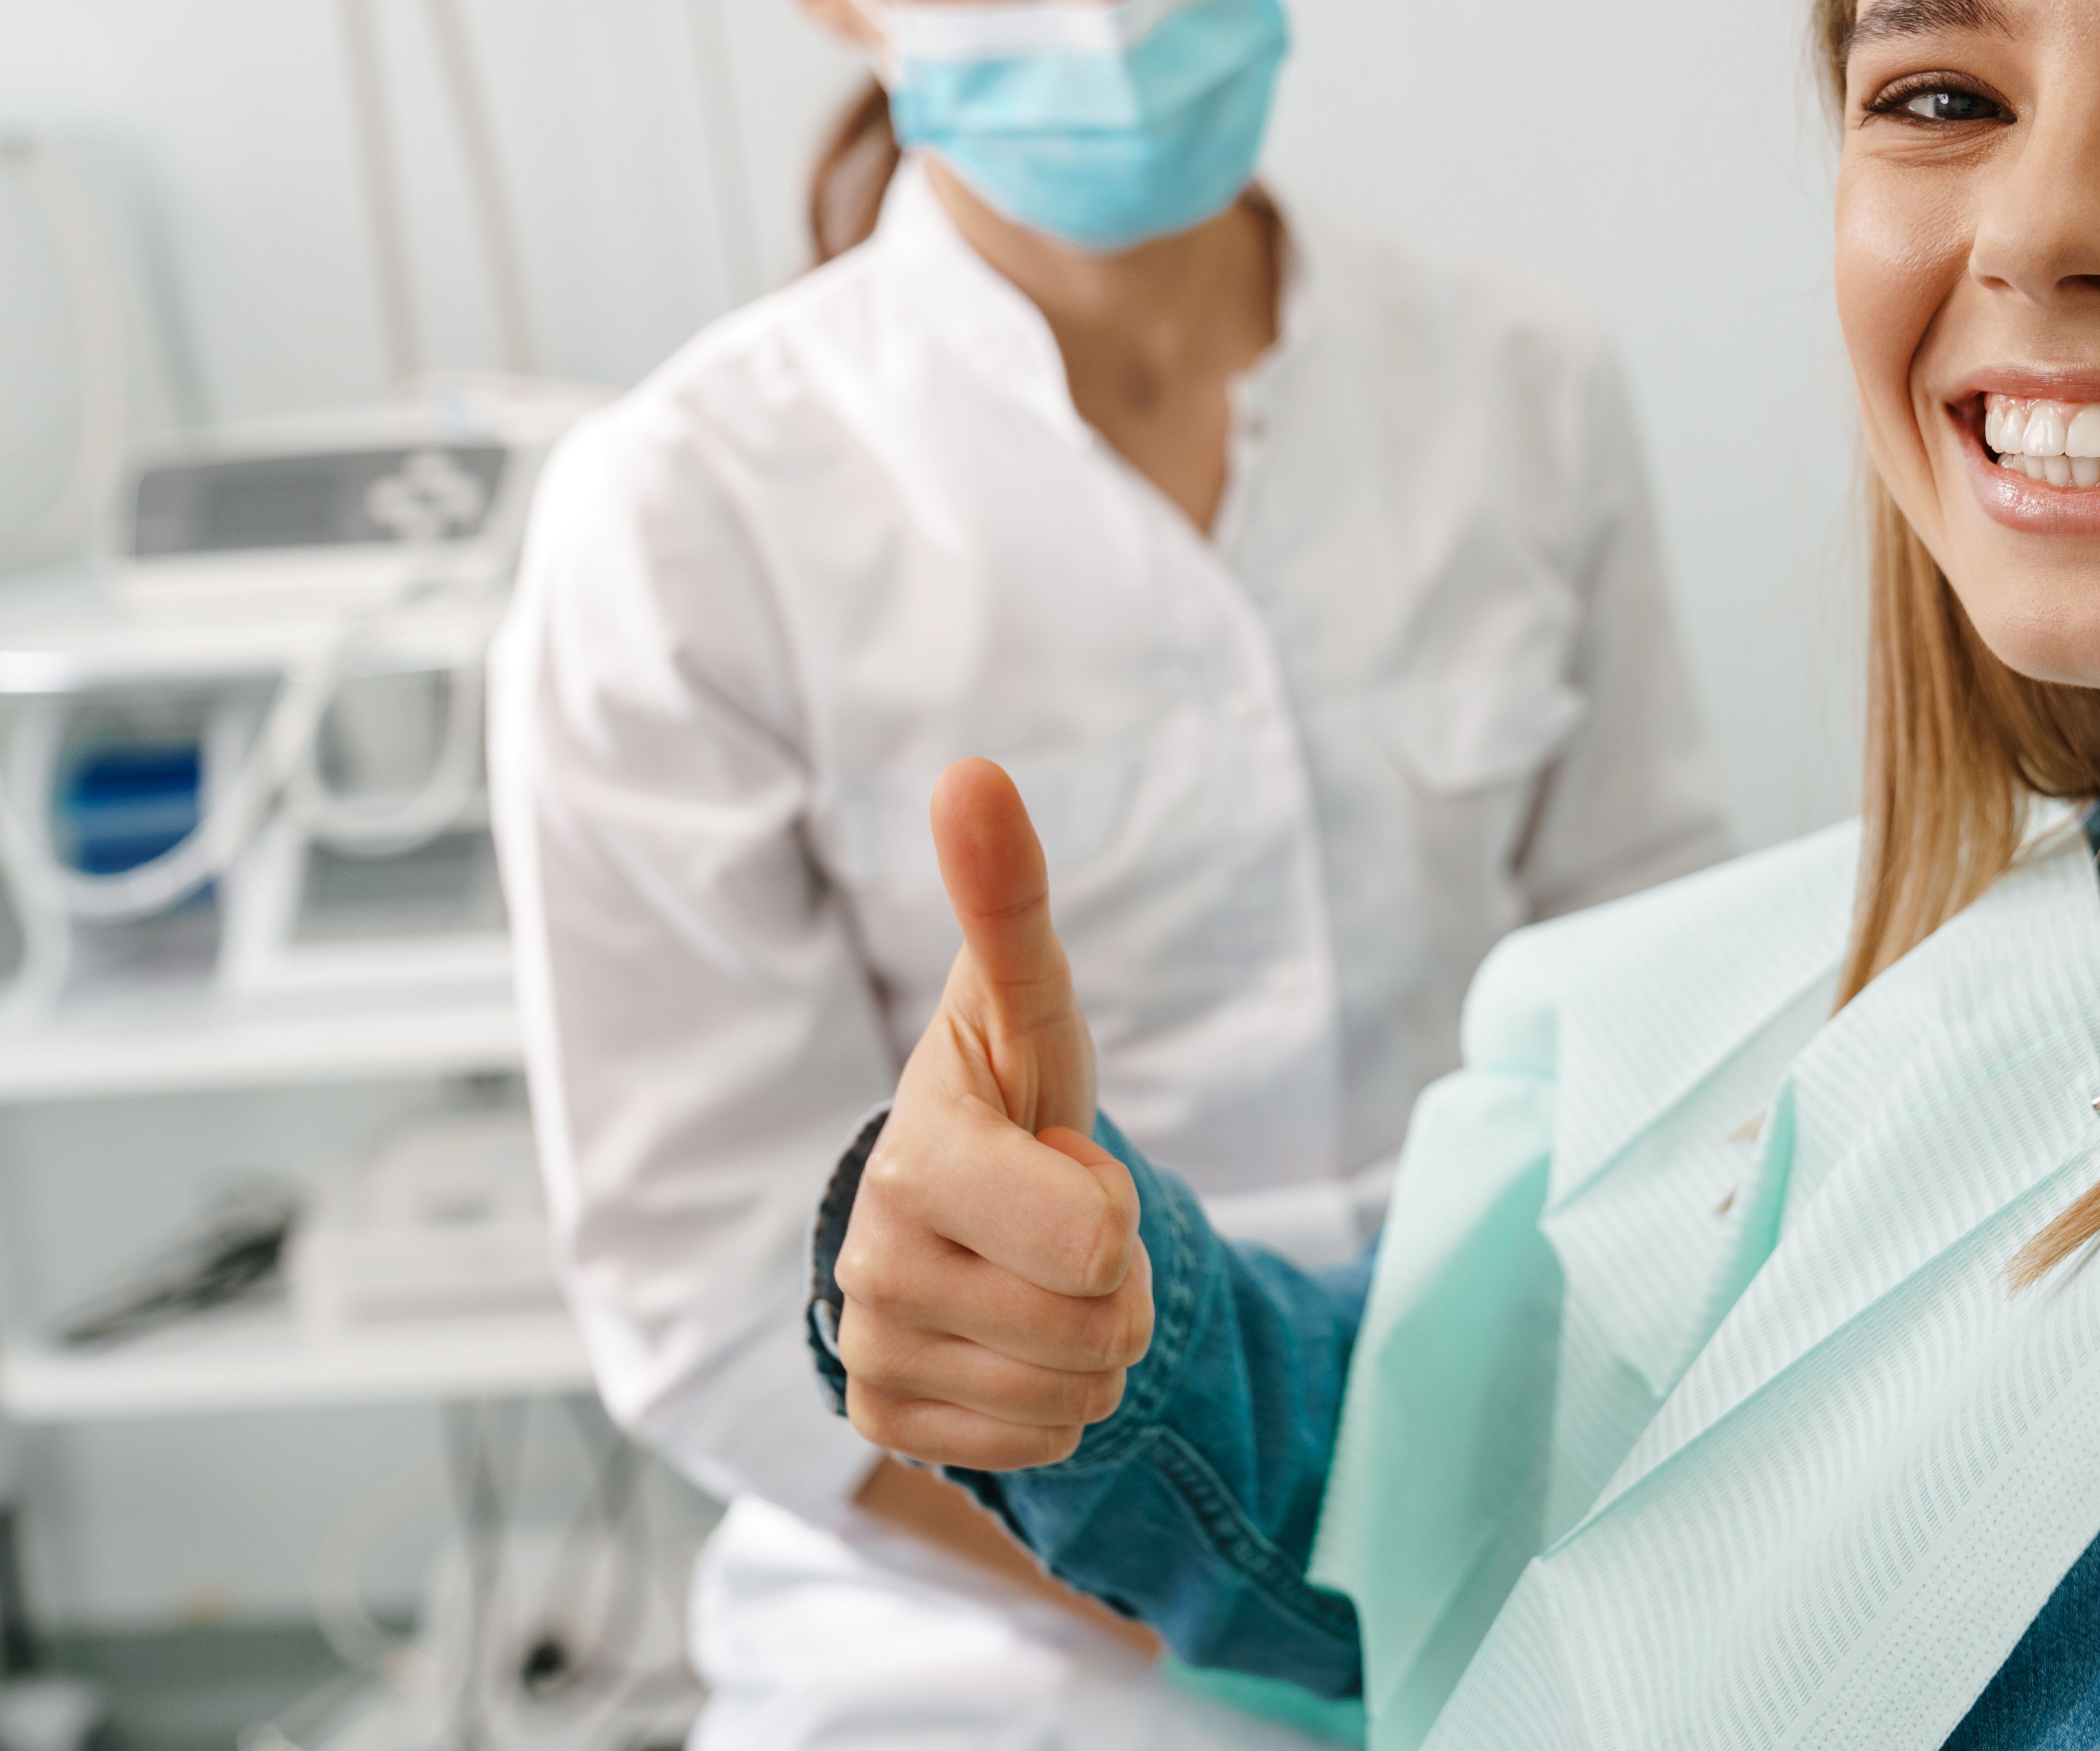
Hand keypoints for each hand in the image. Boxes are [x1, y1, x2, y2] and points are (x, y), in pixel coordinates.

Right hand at [834, 759, 1153, 1469]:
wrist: (946, 1203)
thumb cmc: (1005, 1091)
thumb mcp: (1025, 1001)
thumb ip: (1007, 897)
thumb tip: (973, 771)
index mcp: (916, 1163)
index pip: (1093, 1243)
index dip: (1111, 1206)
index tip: (1061, 1158)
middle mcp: (874, 1264)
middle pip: (1100, 1324)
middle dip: (1112, 1276)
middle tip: (1059, 1221)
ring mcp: (872, 1349)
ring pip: (1078, 1389)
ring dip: (1086, 1337)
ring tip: (1034, 1270)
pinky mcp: (885, 1420)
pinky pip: (1041, 1443)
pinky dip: (1047, 1397)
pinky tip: (1006, 1329)